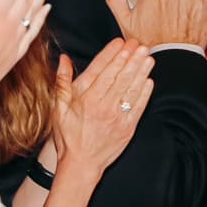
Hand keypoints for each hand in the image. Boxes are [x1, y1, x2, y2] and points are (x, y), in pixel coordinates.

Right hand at [49, 41, 153, 196]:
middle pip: (120, 76)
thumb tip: (64, 59)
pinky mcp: (128, 128)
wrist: (81, 164)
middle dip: (131, 58)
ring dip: (141, 71)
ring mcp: (117, 117)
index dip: (112, 54)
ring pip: (131, 89)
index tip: (120, 42)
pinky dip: (145, 93)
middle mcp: (103, 106)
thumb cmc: (68, 136)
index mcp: (86, 99)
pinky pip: (139, 107)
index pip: (102, 70)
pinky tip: (149, 80)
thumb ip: (62, 82)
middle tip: (139, 44)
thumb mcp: (58, 108)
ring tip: (148, 57)